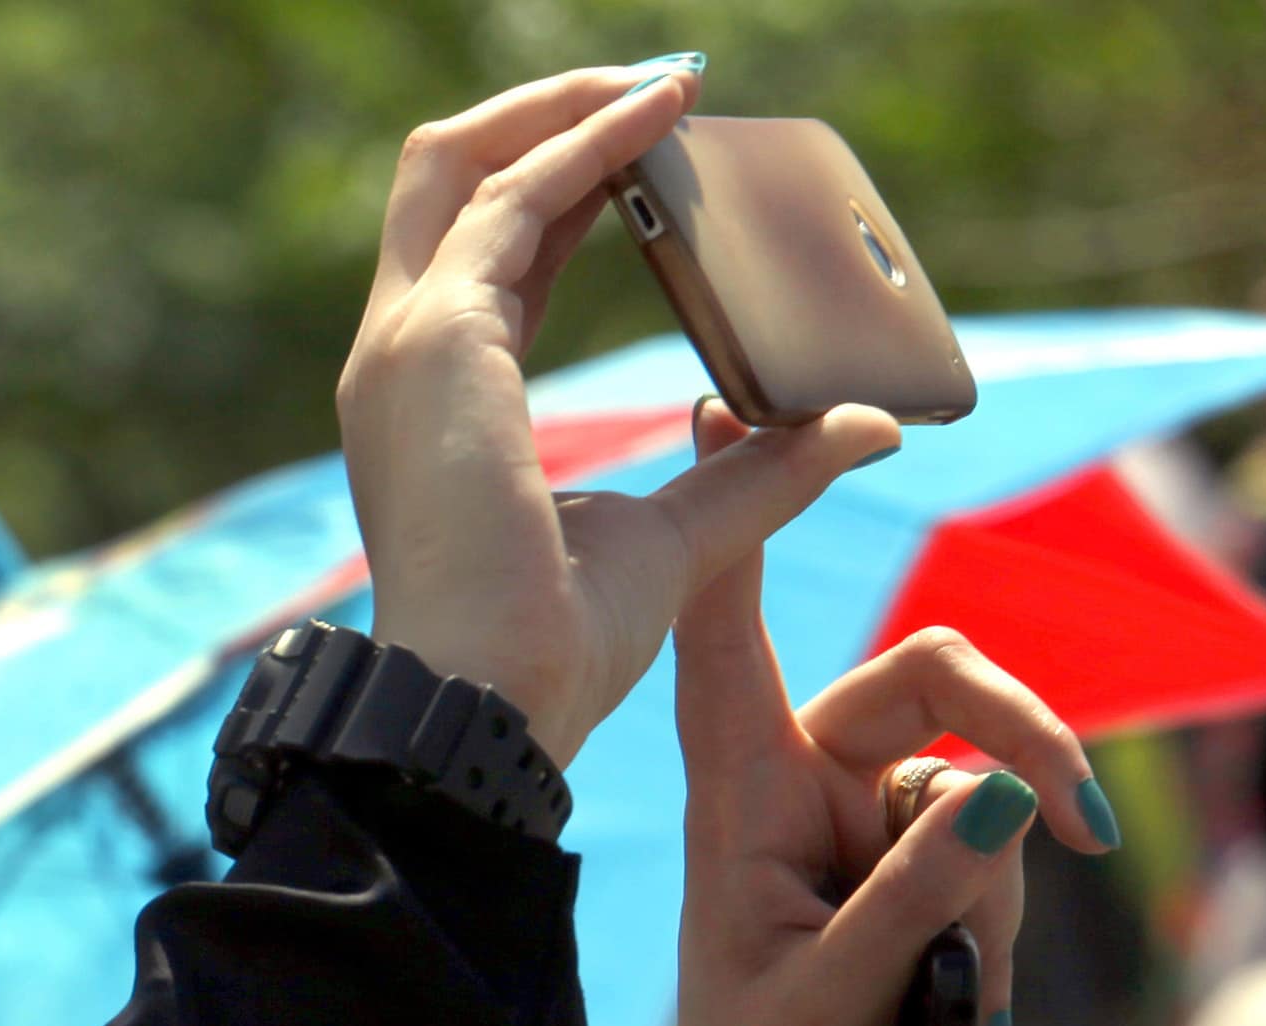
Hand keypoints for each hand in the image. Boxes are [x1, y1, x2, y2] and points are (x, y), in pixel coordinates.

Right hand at [341, 65, 897, 761]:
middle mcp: (403, 361)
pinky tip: (664, 113)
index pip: (490, 252)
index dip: (568, 182)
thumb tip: (861, 423)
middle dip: (547, 113)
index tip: (657, 146)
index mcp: (441, 406)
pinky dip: (591, 139)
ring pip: (461, 159)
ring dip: (567, 104)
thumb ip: (758, 467)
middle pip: (445, 177)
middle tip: (662, 88)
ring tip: (668, 82)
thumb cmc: (554, 651)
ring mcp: (408, 346)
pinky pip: (517, 194)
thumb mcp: (683, 534)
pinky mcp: (440, 340)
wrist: (489, 703)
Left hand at [667, 421, 1107, 1025]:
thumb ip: (918, 897)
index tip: (728, 407)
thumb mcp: (832, 994)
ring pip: (986, 774)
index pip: (729, 628)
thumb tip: (1007, 790)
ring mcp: (870, 807)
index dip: (733, 519)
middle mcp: (806, 771)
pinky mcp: (926, 848)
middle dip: (1019, 735)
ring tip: (958, 982)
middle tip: (1073, 820)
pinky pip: (1004, 841)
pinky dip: (1000, 922)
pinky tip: (966, 995)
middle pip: (936, 674)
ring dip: (997, 879)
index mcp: (739, 784)